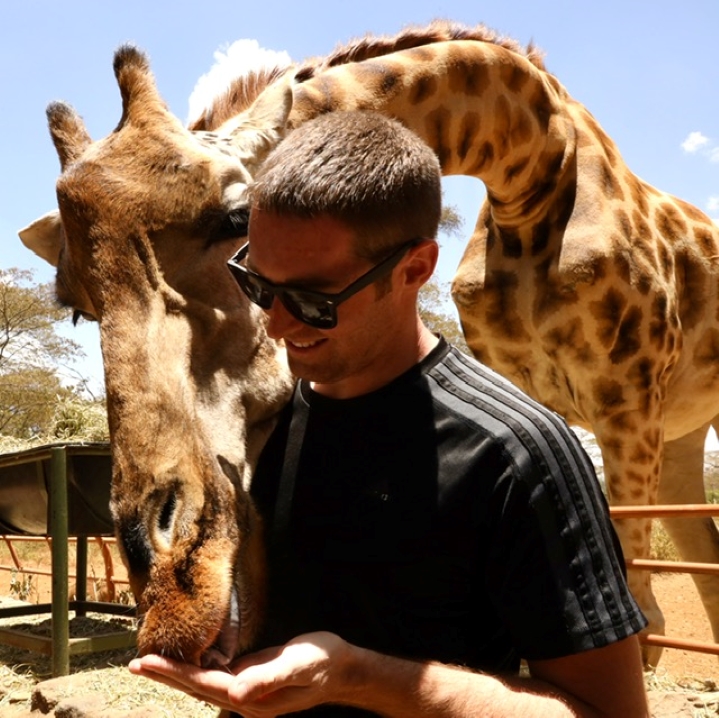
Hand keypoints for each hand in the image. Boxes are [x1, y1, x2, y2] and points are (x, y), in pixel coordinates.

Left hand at [129, 631, 353, 715]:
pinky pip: (215, 676)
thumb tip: (237, 693)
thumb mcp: (300, 665)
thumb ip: (270, 678)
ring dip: (176, 674)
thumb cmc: (323, 662)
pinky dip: (194, 669)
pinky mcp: (251, 679)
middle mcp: (244, 700)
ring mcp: (247, 692)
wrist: (342, 668)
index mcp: (251, 699)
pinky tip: (186, 662)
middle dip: (165, 676)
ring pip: (202, 684)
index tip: (147, 663)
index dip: (175, 674)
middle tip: (135, 663)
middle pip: (196, 688)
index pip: (204, 685)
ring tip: (149, 663)